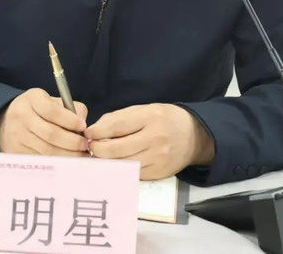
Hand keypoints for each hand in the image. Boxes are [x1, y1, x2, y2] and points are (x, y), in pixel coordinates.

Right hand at [0, 88, 88, 156]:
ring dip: (68, 155)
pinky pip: (40, 160)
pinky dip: (57, 163)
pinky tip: (67, 161)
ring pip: (47, 150)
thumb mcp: (49, 100)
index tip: (83, 126)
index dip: (70, 120)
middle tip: (86, 145)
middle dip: (72, 142)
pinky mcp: (16, 154)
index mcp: (32, 99)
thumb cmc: (36, 110)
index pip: (52, 111)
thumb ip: (69, 107)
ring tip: (81, 156)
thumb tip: (83, 121)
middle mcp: (22, 117)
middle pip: (51, 134)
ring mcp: (17, 137)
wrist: (4, 121)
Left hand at [84, 103, 214, 179]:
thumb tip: (97, 129)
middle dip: (98, 149)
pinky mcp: (158, 174)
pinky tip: (116, 163)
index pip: (117, 126)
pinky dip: (121, 169)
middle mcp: (154, 138)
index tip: (88, 133)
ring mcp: (157, 158)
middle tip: (91, 147)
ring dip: (107, 161)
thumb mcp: (145, 109)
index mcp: (150, 117)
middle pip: (117, 149)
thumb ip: (121, 117)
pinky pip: (133, 174)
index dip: (98, 131)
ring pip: (123, 164)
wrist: (194, 136)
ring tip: (101, 156)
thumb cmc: (165, 119)